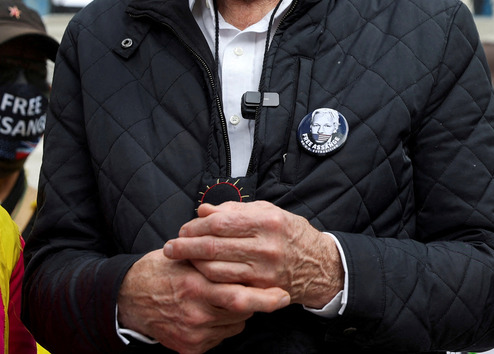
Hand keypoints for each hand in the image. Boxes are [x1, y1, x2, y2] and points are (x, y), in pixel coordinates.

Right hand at [117, 249, 289, 353]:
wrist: (131, 298)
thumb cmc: (163, 270)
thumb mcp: (186, 255)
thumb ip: (214, 253)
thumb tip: (247, 244)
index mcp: (196, 286)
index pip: (239, 296)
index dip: (265, 297)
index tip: (283, 294)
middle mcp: (196, 312)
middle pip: (241, 312)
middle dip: (260, 303)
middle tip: (278, 297)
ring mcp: (193, 333)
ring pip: (235, 323)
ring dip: (240, 310)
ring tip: (230, 296)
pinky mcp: (190, 347)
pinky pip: (222, 336)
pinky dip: (226, 324)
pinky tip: (217, 311)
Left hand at [164, 201, 344, 307]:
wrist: (317, 264)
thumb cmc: (289, 234)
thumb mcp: (268, 213)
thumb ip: (235, 211)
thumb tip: (203, 210)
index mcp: (267, 221)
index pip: (220, 223)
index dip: (196, 226)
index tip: (184, 229)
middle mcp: (266, 246)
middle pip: (213, 246)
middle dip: (186, 246)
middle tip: (170, 247)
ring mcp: (263, 270)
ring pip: (215, 269)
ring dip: (192, 264)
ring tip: (181, 259)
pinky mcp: (260, 288)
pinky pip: (226, 284)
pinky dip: (208, 279)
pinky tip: (199, 273)